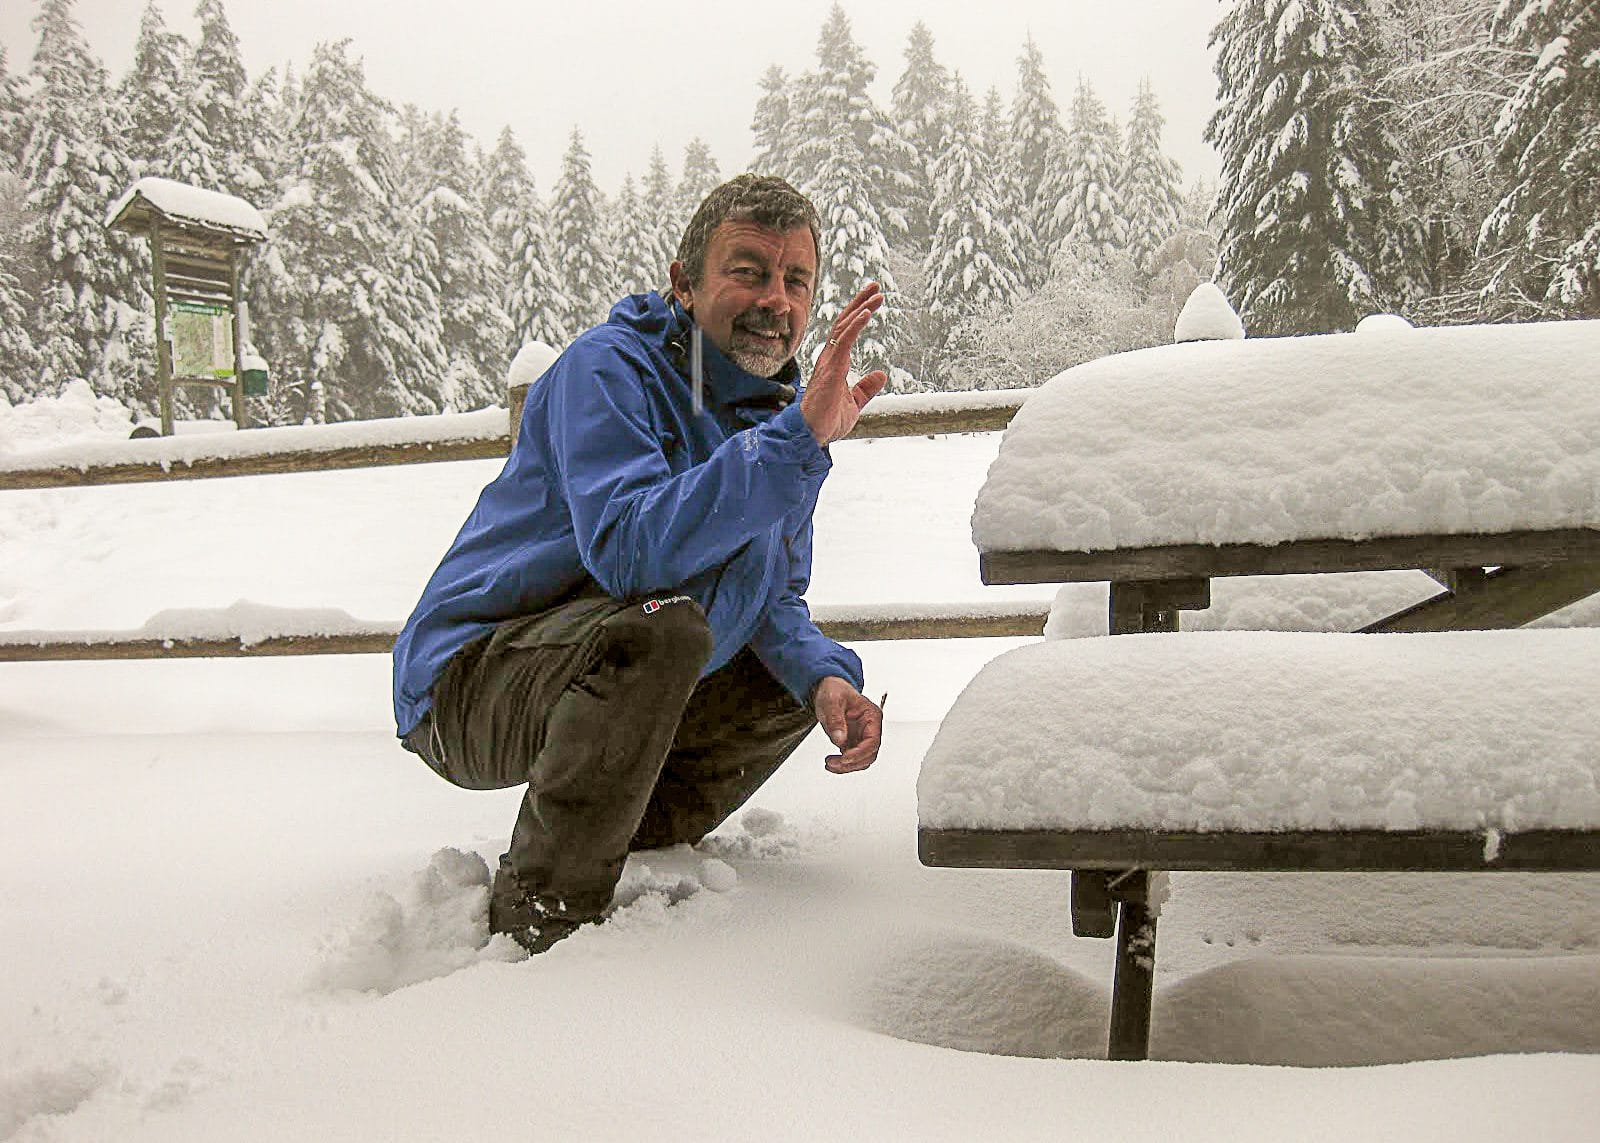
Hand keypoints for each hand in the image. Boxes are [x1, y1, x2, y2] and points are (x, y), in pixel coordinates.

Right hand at [801, 282, 890, 447]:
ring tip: (876, 295)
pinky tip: (866, 313)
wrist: (811, 435)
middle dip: (860, 303)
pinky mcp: (830, 369)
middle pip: (844, 322)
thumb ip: (866, 388)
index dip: (859, 314)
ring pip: (844, 327)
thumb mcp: (854, 403)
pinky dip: (855, 325)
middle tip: (876, 287)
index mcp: (834, 363)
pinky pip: (843, 341)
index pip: (846, 332)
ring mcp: (829, 362)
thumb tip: (881, 375)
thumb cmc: (827, 421)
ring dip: (861, 309)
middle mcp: (829, 358)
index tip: (873, 300)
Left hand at [812, 677, 882, 773]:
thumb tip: (840, 739)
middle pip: (869, 754)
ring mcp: (862, 736)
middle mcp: (870, 728)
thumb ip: (836, 720)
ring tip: (831, 764)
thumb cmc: (834, 690)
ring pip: (862, 760)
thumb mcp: (832, 701)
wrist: (827, 689)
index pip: (873, 741)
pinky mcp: (853, 741)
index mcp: (872, 716)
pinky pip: (852, 758)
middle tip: (834, 763)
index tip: (844, 758)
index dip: (859, 753)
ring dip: (848, 766)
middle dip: (852, 762)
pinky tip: (832, 762)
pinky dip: (843, 764)